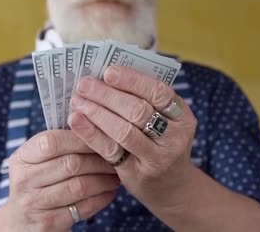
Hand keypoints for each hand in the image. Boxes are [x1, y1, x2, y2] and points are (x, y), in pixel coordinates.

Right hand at [0, 130, 119, 231]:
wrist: (20, 220)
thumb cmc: (37, 180)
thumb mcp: (37, 160)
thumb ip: (59, 143)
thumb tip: (94, 121)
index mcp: (21, 158)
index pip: (51, 142)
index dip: (80, 137)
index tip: (101, 134)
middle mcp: (23, 180)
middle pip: (70, 164)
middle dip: (99, 159)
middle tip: (117, 155)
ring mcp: (33, 204)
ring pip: (79, 186)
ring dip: (104, 179)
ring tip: (117, 173)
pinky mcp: (47, 223)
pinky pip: (82, 208)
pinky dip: (101, 198)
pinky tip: (110, 191)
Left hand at [68, 66, 197, 215]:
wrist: (172, 187)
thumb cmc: (161, 143)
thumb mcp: (166, 122)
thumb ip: (145, 100)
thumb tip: (107, 75)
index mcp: (183, 117)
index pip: (158, 92)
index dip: (132, 80)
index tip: (108, 71)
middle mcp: (174, 138)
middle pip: (138, 110)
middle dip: (107, 95)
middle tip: (84, 84)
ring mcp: (157, 158)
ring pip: (124, 131)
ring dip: (97, 112)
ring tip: (78, 101)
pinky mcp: (137, 174)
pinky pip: (111, 150)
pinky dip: (91, 133)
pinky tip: (76, 121)